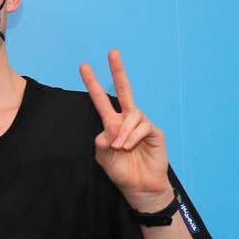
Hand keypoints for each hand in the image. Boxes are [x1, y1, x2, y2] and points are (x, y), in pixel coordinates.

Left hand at [80, 50, 171, 208]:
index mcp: (111, 124)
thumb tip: (111, 128)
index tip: (84, 66)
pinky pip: (142, 125)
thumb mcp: (103, 156)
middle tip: (112, 52)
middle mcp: (127, 120)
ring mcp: (142, 124)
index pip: (101, 100)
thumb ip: (101, 140)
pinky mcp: (154, 131)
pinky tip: (128, 146)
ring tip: (119, 147)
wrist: (139, 186)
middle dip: (118, 71)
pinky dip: (132, 136)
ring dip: (123, 132)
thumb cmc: (121, 170)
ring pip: (132, 114)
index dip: (93, 84)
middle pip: (124, 90)